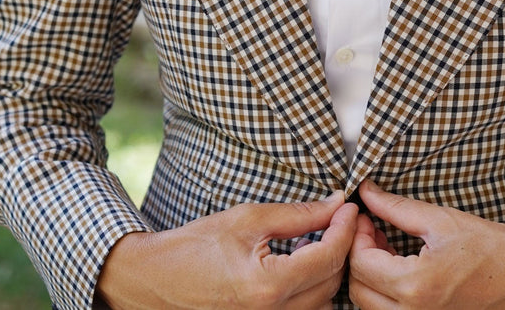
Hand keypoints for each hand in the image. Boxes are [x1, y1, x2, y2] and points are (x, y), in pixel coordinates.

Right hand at [95, 192, 357, 308]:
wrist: (154, 279)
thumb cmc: (194, 247)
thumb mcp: (248, 219)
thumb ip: (298, 215)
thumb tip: (335, 204)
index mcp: (268, 286)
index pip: (328, 256)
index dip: (345, 227)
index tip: (350, 207)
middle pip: (332, 282)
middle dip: (341, 247)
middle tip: (339, 219)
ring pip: (323, 302)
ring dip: (328, 271)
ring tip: (318, 242)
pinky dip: (312, 290)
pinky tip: (301, 266)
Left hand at [348, 180, 504, 308]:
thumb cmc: (493, 249)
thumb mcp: (441, 220)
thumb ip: (395, 207)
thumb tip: (366, 193)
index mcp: (416, 285)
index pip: (359, 262)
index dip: (355, 234)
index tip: (364, 216)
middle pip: (358, 288)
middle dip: (358, 255)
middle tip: (372, 229)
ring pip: (369, 305)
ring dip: (369, 275)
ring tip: (387, 247)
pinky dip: (384, 292)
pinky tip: (399, 267)